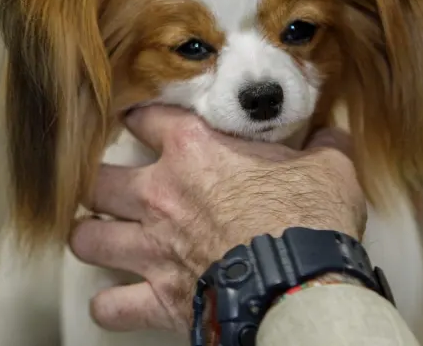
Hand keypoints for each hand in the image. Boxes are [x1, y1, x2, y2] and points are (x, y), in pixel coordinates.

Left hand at [69, 107, 366, 331]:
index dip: (141, 116)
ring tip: (101, 237)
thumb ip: (324, 147)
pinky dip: (110, 305)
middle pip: (98, 181)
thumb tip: (334, 136)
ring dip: (92, 238)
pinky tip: (117, 301)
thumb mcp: (328, 168)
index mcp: (196, 151)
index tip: (141, 119)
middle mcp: (161, 195)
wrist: (301, 280)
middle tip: (111, 186)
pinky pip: (111, 306)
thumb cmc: (309, 219)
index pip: (148, 118)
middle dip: (98, 183)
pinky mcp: (159, 297)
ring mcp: (153, 248)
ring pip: (88, 239)